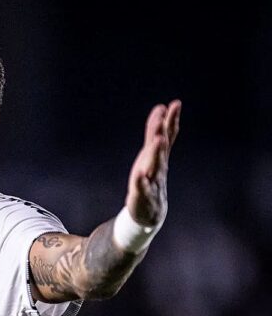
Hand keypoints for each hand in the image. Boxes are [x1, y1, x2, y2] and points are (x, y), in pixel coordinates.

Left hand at [125, 99, 180, 225]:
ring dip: (157, 153)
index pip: (168, 136)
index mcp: (159, 157)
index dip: (171, 120)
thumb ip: (155, 131)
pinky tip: (141, 175)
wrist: (150, 212)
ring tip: (158, 140)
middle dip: (163, 133)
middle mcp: (158, 167)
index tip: (175, 104)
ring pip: (155, 166)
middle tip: (165, 117)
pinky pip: (142, 188)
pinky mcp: (143, 196)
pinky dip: (142, 182)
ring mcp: (152, 182)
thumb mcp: (152, 153)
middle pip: (161, 148)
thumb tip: (161, 108)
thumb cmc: (150, 179)